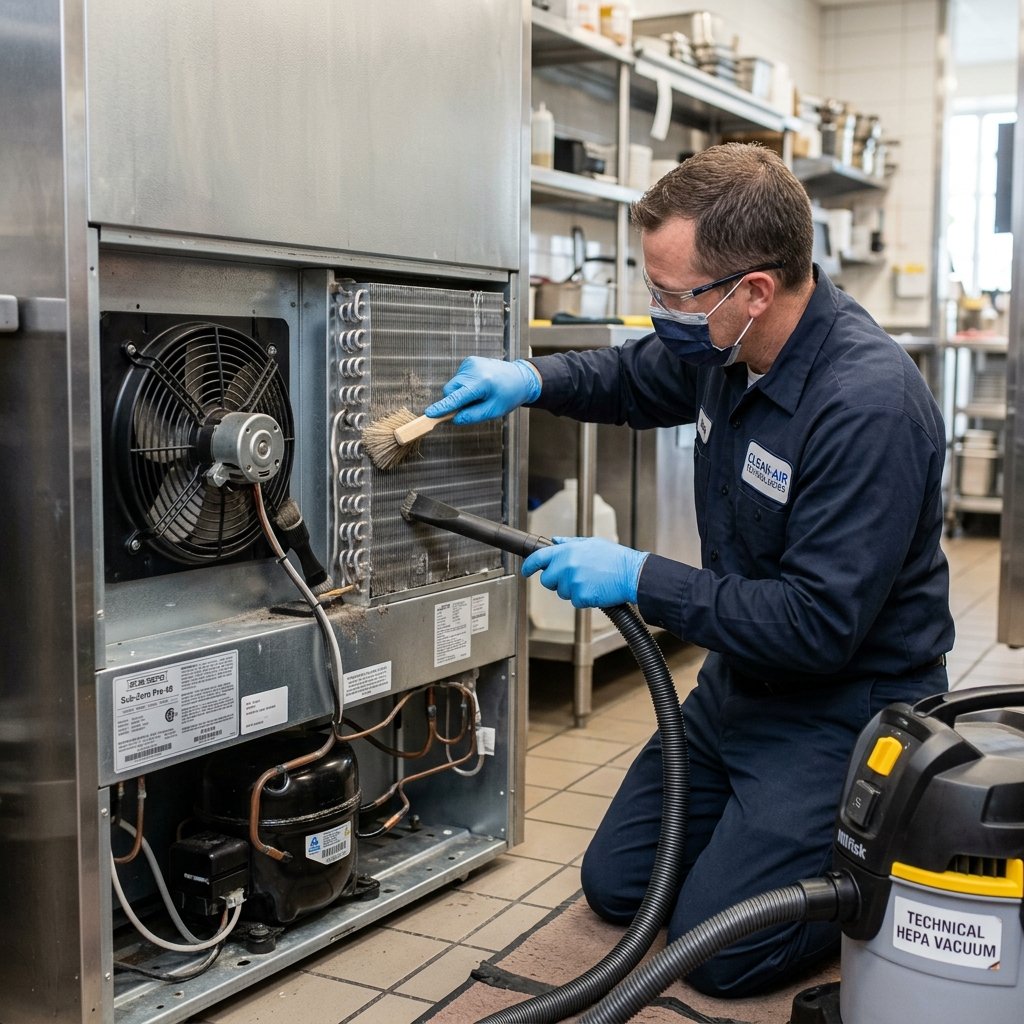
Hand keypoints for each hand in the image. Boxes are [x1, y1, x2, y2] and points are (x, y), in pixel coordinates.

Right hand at [424, 357, 541, 424]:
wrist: (520, 377)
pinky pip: (458, 379)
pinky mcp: (468, 361)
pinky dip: (464, 386)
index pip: (457, 398)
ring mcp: (470, 363)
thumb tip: (453, 419)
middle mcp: (473, 370)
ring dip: (460, 394)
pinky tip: (478, 386)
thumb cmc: (508, 395)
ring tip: (479, 395)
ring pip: (453, 386)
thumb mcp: (493, 411)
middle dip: (453, 402)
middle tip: (469, 408)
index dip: (443, 407)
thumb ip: (472, 416)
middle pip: (450, 391)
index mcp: (482, 383)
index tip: (430, 413)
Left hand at [521, 537, 648, 608]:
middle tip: (572, 578)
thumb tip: (554, 541)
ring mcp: (573, 582)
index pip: (539, 558)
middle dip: (556, 581)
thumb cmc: (614, 558)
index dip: (529, 566)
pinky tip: (595, 589)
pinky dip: (583, 599)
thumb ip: (569, 542)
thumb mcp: (590, 543)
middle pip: (547, 580)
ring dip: (572, 590)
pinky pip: (575, 601)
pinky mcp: (581, 596)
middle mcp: (567, 565)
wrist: (631, 573)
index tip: (526, 570)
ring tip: (590, 581)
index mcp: (567, 550)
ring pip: (561, 592)